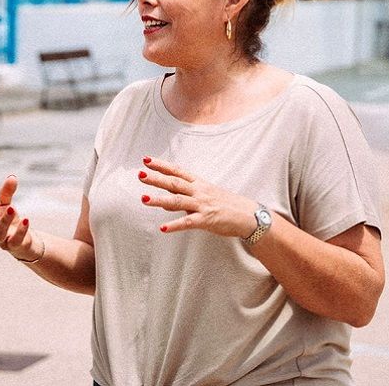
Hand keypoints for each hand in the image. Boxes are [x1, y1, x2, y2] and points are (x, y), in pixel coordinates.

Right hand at [0, 175, 37, 260]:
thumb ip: (6, 192)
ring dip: (4, 221)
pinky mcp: (14, 246)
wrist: (23, 240)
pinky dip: (20, 231)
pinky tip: (26, 220)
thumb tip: (12, 177)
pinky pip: (15, 241)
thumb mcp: (6, 204)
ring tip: (12, 208)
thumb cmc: (8, 219)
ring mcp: (1, 241)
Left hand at [138, 156, 256, 236]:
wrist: (248, 215)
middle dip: (156, 178)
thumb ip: (184, 197)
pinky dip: (175, 225)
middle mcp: (199, 192)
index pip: (177, 171)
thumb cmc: (226, 205)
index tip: (146, 160)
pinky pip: (188, 222)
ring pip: (177, 201)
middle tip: (140, 174)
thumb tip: (164, 201)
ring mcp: (202, 205)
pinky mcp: (206, 220)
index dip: (162, 165)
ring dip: (159, 200)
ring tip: (143, 199)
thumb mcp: (205, 196)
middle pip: (174, 183)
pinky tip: (163, 228)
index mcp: (199, 183)